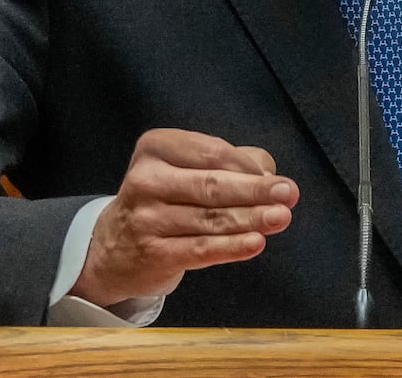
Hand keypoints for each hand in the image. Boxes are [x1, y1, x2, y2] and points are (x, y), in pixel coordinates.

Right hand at [73, 128, 298, 306]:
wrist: (114, 247)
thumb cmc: (164, 198)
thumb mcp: (185, 169)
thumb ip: (229, 163)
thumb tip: (268, 175)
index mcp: (155, 148)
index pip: (211, 152)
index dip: (247, 166)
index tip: (275, 178)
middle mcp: (146, 180)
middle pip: (211, 184)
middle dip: (254, 190)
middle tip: (288, 193)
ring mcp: (146, 219)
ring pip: (209, 219)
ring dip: (250, 218)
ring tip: (280, 217)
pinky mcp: (153, 254)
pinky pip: (200, 250)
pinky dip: (231, 247)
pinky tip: (255, 243)